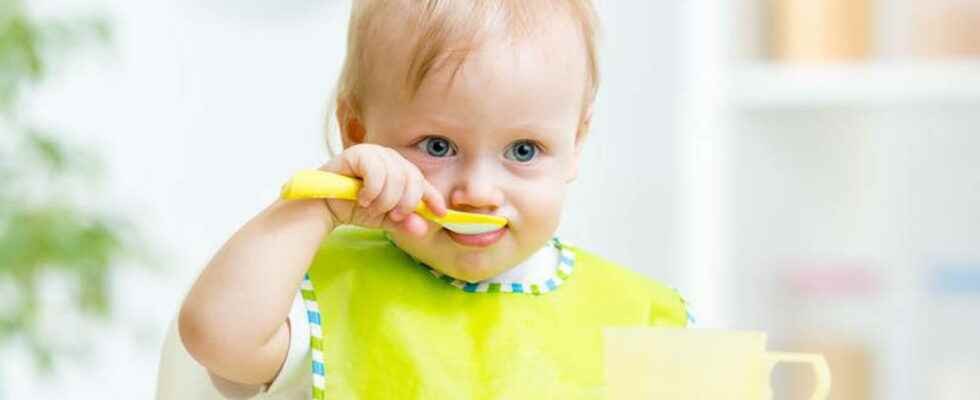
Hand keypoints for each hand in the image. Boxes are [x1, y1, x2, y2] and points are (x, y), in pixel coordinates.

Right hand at [318, 144, 446, 236]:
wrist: (324, 207)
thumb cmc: (354, 208)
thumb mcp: (385, 219)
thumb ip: (404, 222)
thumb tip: (423, 228)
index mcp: (400, 171)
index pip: (423, 182)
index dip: (433, 197)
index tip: (441, 213)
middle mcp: (390, 158)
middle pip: (413, 179)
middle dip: (406, 203)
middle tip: (393, 215)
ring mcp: (375, 153)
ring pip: (397, 178)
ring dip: (385, 200)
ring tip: (371, 207)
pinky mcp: (358, 153)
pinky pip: (377, 173)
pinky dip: (372, 191)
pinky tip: (362, 198)